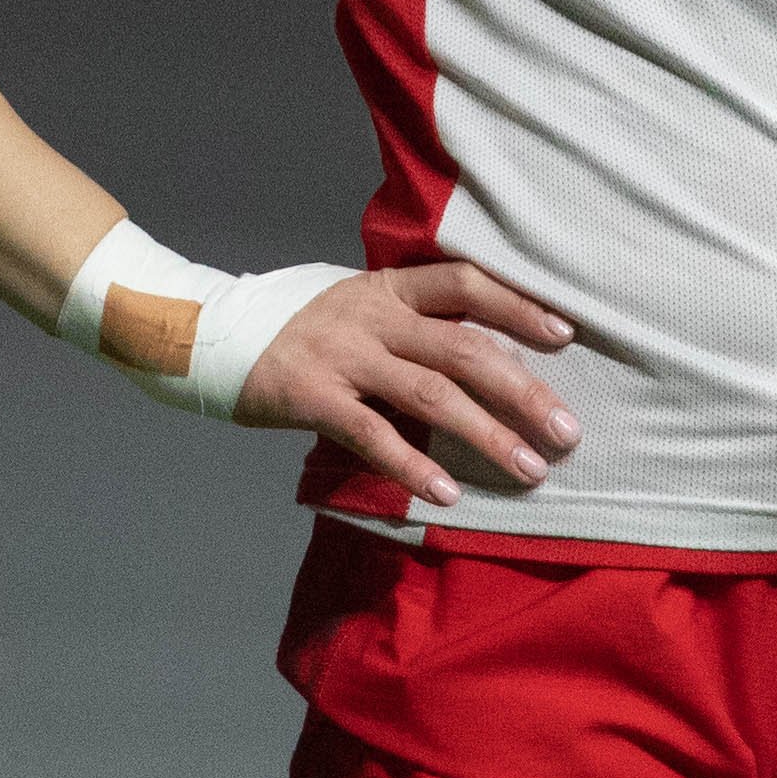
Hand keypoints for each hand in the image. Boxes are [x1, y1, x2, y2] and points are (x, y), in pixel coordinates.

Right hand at [233, 260, 583, 506]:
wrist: (208, 332)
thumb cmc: (298, 323)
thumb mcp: (357, 304)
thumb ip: (409, 321)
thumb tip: (481, 352)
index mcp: (390, 287)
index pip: (467, 284)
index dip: (519, 306)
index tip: (568, 334)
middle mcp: (375, 317)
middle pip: (465, 349)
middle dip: (524, 391)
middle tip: (569, 431)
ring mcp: (344, 356)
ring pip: (432, 395)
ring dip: (488, 435)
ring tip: (530, 468)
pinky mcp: (312, 397)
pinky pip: (372, 435)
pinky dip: (414, 465)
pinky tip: (448, 493)